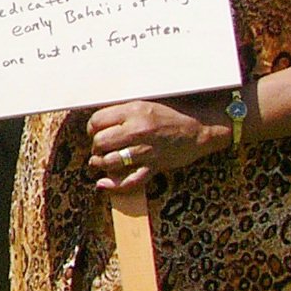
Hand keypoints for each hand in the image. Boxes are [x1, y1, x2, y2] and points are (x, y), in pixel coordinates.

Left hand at [85, 95, 231, 192]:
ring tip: (99, 162)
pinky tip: (103, 184)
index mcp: (132, 111)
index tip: (95, 132)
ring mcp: (145, 150)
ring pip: (109, 161)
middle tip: (99, 148)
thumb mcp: (143, 105)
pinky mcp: (154, 166)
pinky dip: (114, 185)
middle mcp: (137, 130)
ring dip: (100, 164)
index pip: (96, 121)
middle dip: (95, 147)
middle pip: (99, 142)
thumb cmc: (170, 115)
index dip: (91, 129)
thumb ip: (121, 112)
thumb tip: (97, 122)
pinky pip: (130, 180)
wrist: (199, 129)